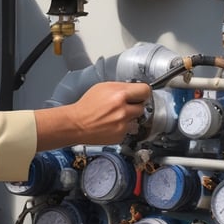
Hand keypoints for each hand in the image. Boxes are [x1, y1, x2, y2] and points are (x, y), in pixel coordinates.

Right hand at [35, 81, 151, 150]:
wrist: (77, 124)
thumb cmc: (87, 105)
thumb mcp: (103, 87)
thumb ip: (121, 88)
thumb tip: (134, 90)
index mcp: (120, 95)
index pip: (145, 91)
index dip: (142, 92)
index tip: (140, 94)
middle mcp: (124, 110)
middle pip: (142, 106)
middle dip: (134, 106)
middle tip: (123, 106)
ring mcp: (123, 125)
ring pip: (137, 120)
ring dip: (130, 118)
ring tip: (116, 117)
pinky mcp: (121, 136)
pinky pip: (129, 130)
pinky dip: (122, 128)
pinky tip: (111, 125)